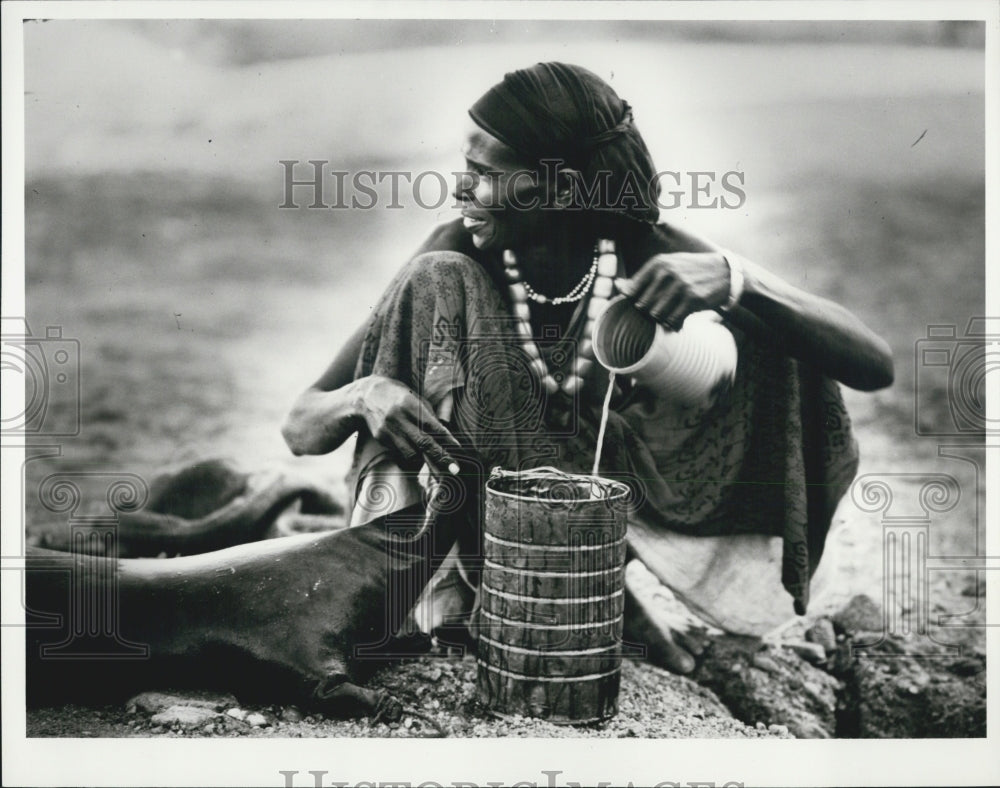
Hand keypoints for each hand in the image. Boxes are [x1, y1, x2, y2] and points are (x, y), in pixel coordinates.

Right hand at [355, 376, 461, 475]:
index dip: (446, 438)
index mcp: (410, 404)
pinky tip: (413, 450)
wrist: (366, 396)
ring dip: (424, 458)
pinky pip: (400, 452)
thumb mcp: (415, 399)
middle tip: (454, 469)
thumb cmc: (398, 396)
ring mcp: (389, 430)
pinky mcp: (382, 438)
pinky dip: (410, 453)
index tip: (458, 448)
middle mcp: (399, 418)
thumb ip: (429, 416)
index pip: (432, 425)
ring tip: (432, 460)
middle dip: (441, 457)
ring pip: (411, 453)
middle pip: (423, 442)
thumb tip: (445, 436)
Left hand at [615, 252, 730, 328]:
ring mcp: (680, 285)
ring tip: (669, 316)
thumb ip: (643, 278)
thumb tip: (617, 286)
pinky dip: (674, 325)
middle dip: (648, 314)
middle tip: (659, 314)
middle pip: (642, 306)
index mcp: (657, 263)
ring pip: (656, 315)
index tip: (643, 307)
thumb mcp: (667, 266)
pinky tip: (679, 321)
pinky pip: (673, 320)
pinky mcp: (692, 299)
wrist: (724, 272)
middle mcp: (667, 272)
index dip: (634, 303)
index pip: (632, 291)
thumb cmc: (690, 270)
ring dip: (661, 320)